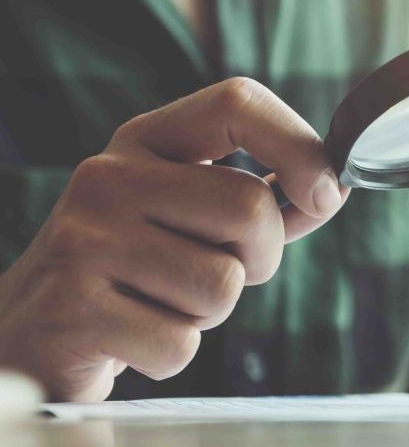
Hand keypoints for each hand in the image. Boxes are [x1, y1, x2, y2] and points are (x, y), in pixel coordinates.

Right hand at [0, 78, 348, 400]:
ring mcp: (84, 238)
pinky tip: (130, 337)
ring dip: (210, 313)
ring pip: (223, 284)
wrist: (30, 331)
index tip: (327, 193)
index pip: (237, 102)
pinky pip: (182, 343)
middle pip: (249, 209)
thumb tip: (331, 187)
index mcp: (144, 141)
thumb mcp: (189, 216)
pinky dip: (172, 354)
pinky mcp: (73, 307)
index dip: (299, 144)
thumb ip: (261, 200)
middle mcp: (107, 176)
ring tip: (160, 303)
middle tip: (219, 274)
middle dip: (260, 259)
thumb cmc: (135, 271)